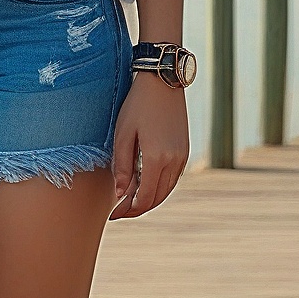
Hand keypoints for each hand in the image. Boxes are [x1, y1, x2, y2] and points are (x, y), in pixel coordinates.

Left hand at [109, 72, 188, 220]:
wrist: (163, 83)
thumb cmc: (137, 105)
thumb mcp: (123, 135)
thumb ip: (122, 167)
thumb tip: (121, 194)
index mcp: (157, 158)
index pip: (144, 198)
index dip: (128, 210)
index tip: (113, 214)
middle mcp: (174, 161)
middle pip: (156, 198)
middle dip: (137, 208)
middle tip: (118, 211)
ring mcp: (182, 157)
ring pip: (166, 190)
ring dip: (148, 199)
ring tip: (128, 201)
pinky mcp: (185, 151)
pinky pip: (172, 178)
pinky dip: (158, 187)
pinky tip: (143, 185)